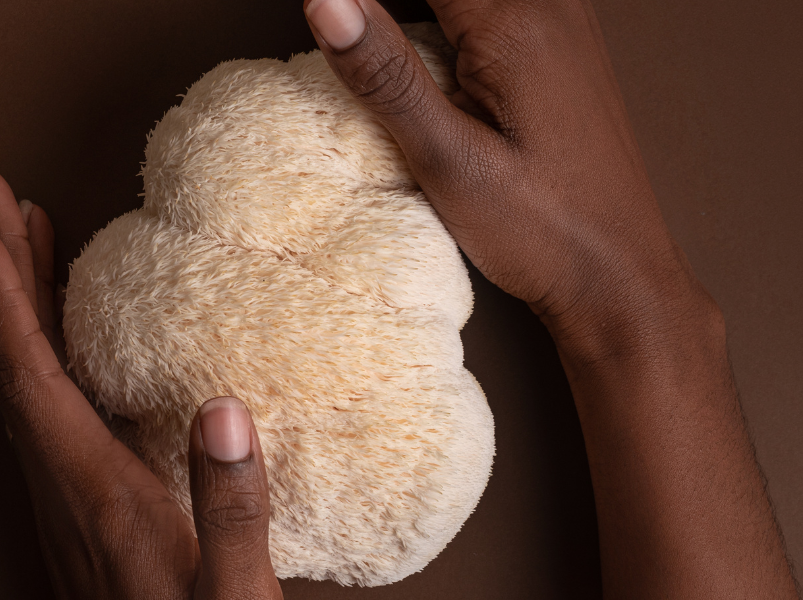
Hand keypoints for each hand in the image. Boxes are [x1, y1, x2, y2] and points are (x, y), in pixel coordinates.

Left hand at [0, 165, 282, 599]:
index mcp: (90, 490)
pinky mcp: (82, 494)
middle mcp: (60, 481)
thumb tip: (223, 411)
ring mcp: (64, 488)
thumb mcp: (232, 594)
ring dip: (13, 301)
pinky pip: (43, 399)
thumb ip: (230, 510)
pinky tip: (64, 328)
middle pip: (8, 360)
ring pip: (20, 377)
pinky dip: (40, 344)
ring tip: (21, 239)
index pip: (27, 374)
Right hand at [303, 0, 710, 349]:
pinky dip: (459, 30)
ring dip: (428, 18)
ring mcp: (566, 26)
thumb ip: (386, 75)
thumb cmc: (541, 230)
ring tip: (415, 96)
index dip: (366, 8)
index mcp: (514, 25)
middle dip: (396, 15)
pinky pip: (500, 15)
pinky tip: (442, 69)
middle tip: (396, 94)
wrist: (617, 275)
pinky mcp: (567, 52)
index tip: (331, 24)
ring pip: (474, 0)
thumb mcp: (448, 160)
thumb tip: (326, 2)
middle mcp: (549, 7)